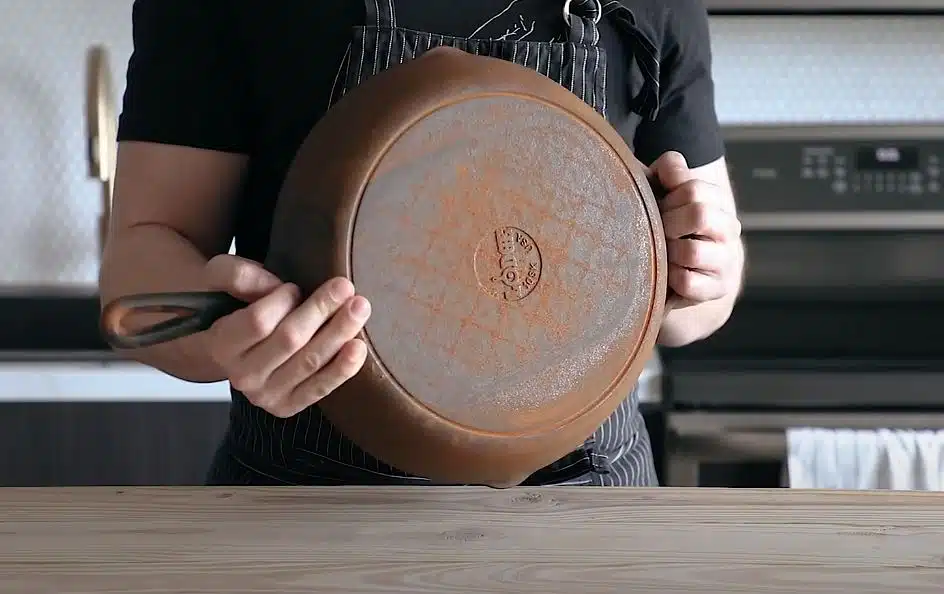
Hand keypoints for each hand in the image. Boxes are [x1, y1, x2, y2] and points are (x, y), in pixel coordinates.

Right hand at [201, 254, 370, 417]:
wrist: (230, 350)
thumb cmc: (231, 307)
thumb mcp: (219, 280)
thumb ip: (238, 275)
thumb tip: (275, 285)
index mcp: (221, 345)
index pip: (257, 322)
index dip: (281, 301)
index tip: (294, 286)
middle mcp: (242, 375)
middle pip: (290, 340)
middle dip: (320, 310)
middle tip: (345, 286)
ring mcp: (266, 395)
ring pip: (309, 362)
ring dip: (339, 333)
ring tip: (360, 308)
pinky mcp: (288, 406)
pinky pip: (320, 388)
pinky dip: (342, 368)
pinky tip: (358, 347)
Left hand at [650, 151, 741, 304]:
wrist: (684, 272)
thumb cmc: (668, 226)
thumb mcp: (664, 192)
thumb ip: (667, 172)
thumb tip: (671, 170)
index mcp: (717, 200)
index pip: (693, 187)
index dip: (667, 196)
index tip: (661, 206)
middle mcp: (728, 228)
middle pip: (700, 214)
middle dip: (669, 223)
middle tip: (659, 230)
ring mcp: (726, 260)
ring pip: (693, 252)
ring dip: (668, 253)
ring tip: (663, 253)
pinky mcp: (717, 288)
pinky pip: (687, 281)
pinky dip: (671, 278)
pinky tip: (668, 274)